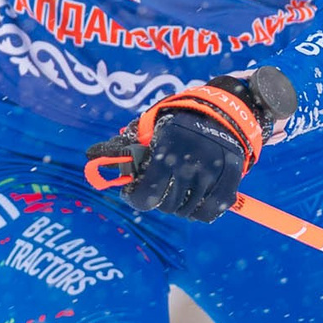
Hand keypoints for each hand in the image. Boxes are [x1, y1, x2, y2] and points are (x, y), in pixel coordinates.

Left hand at [91, 68, 297, 223]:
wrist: (222, 110)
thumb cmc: (177, 122)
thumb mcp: (151, 127)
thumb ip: (124, 145)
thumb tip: (90, 155)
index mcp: (166, 148)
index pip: (148, 194)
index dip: (135, 199)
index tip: (132, 194)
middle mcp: (190, 161)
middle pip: (168, 205)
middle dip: (159, 201)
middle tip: (157, 192)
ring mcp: (213, 170)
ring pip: (189, 210)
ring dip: (179, 208)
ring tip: (176, 195)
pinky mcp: (232, 177)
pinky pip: (212, 210)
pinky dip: (201, 213)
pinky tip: (194, 204)